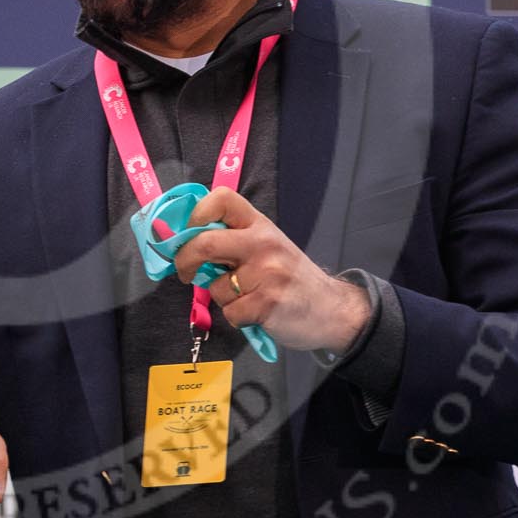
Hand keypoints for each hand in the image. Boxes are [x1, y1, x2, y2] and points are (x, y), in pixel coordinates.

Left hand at [169, 188, 369, 352]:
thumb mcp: (269, 246)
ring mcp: (266, 273)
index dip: (196, 214)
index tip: (190, 233)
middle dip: (185, 260)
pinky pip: (230, 313)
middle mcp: (263, 243)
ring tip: (248, 296)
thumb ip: (235, 240)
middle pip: (205, 243)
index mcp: (260, 224)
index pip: (221, 199)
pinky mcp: (266, 303)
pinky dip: (238, 318)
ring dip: (223, 298)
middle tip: (185, 272)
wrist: (333, 310)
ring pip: (216, 286)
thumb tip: (187, 244)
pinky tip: (258, 312)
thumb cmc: (291, 277)